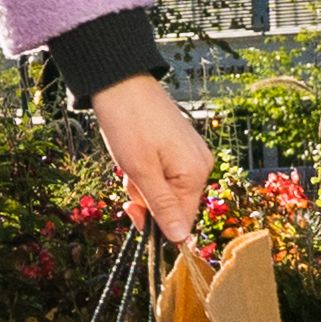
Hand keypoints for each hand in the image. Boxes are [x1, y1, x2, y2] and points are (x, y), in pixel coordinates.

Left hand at [88, 73, 214, 249]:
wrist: (120, 82)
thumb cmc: (129, 124)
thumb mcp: (142, 172)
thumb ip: (162, 207)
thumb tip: (182, 239)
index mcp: (196, 174)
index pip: (182, 220)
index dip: (155, 224)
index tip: (129, 211)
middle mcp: (200, 165)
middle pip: (173, 205)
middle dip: (145, 199)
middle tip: (126, 178)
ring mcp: (190, 154)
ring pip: (163, 190)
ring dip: (141, 184)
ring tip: (128, 161)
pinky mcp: (178, 146)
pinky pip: (162, 173)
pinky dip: (144, 170)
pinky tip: (133, 154)